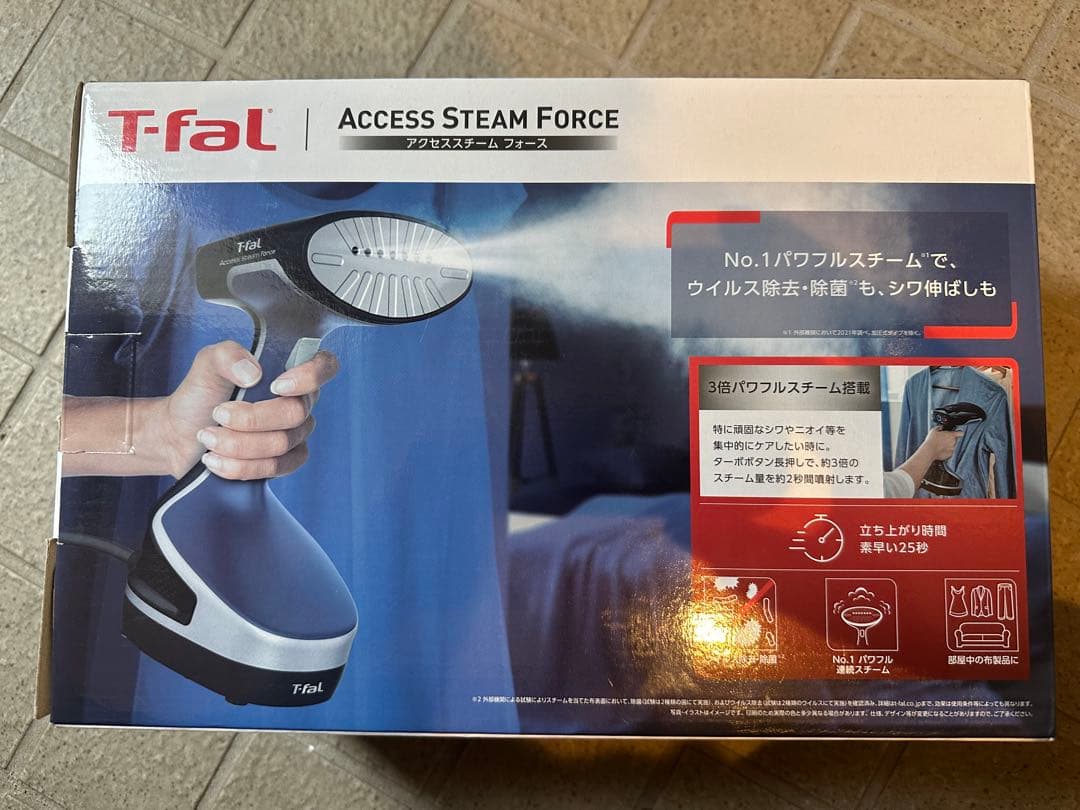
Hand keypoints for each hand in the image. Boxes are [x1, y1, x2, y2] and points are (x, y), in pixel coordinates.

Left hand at [158, 340, 338, 479]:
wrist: (180, 433)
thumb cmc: (201, 394)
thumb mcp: (207, 365)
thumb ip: (228, 356)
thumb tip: (254, 374)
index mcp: (289, 371)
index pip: (325, 366)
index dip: (310, 377)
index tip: (276, 386)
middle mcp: (299, 402)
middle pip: (296, 412)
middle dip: (251, 418)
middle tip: (218, 414)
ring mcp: (295, 434)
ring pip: (281, 443)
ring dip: (238, 443)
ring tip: (207, 437)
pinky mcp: (284, 462)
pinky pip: (275, 467)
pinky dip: (241, 466)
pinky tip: (215, 460)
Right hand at [921, 426, 961, 460]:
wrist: (929, 450)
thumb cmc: (932, 440)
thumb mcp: (934, 430)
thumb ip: (940, 428)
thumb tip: (941, 427)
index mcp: (951, 435)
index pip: (960, 433)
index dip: (959, 433)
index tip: (958, 433)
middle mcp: (953, 442)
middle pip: (955, 440)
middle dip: (950, 440)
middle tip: (942, 440)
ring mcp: (952, 448)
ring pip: (952, 446)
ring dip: (948, 446)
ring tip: (940, 446)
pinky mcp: (950, 454)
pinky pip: (949, 452)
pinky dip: (946, 451)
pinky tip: (940, 450)